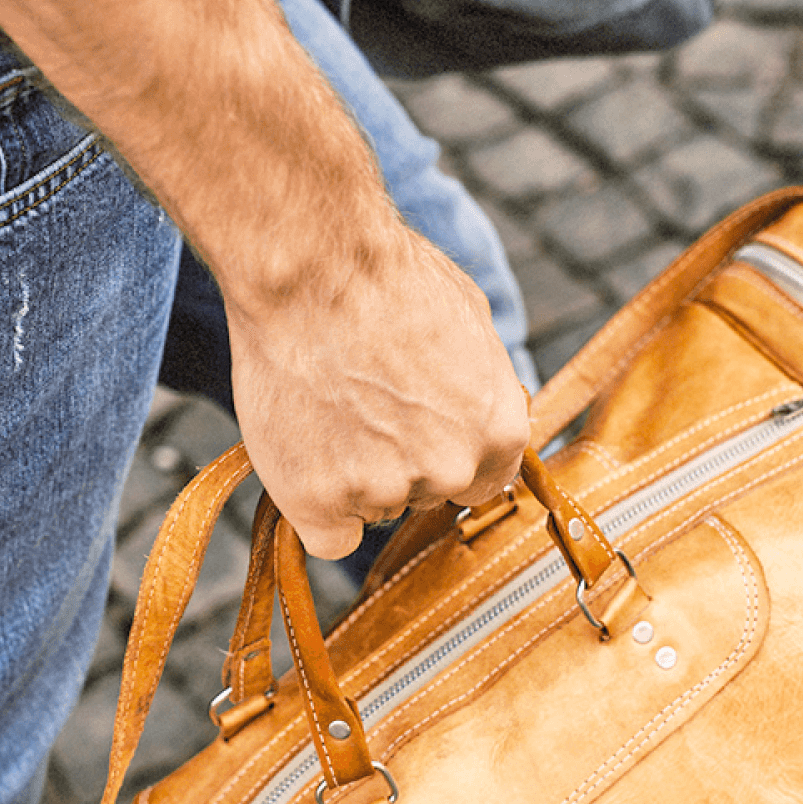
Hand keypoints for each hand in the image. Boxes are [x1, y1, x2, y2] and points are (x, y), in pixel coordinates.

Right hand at [226, 225, 529, 559]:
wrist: (310, 267)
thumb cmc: (384, 276)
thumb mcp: (469, 319)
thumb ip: (481, 384)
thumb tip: (480, 403)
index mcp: (499, 429)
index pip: (484, 479)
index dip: (445, 452)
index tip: (413, 430)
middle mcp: (450, 469)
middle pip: (424, 495)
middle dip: (396, 460)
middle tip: (356, 401)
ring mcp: (385, 490)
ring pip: (371, 506)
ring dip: (348, 473)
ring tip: (323, 402)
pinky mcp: (320, 502)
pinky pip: (327, 536)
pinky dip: (313, 506)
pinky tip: (303, 455)